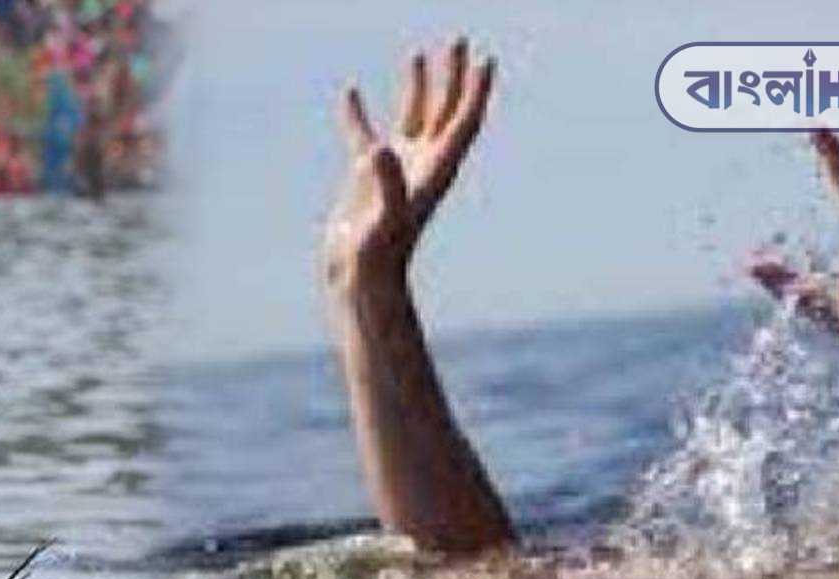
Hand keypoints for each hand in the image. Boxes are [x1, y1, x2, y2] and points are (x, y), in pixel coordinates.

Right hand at [324, 38, 496, 334]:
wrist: (359, 279)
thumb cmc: (377, 256)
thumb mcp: (384, 219)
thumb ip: (387, 183)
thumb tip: (380, 149)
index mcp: (435, 171)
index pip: (463, 123)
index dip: (476, 91)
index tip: (485, 60)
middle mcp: (421, 165)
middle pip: (444, 111)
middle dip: (453, 76)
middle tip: (458, 40)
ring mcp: (395, 170)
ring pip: (412, 118)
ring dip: (418, 87)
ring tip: (419, 54)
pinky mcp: (366, 177)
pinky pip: (364, 135)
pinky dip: (359, 114)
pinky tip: (352, 92)